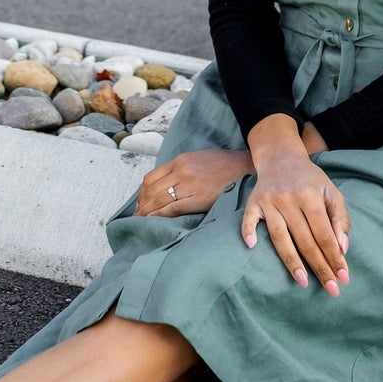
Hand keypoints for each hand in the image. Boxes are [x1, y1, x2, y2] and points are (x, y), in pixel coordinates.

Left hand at [136, 146, 250, 218]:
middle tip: (137, 217)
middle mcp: (181, 171)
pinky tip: (155, 221)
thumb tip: (165, 184)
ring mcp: (190, 185)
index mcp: (180, 161)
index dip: (141, 194)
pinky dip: (160, 215)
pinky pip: (173, 208)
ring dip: (148, 212)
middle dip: (142, 205)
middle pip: (152, 190)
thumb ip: (181, 169)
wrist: (245, 167)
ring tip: (143, 222)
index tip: (139, 204)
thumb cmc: (223, 165)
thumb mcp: (197, 159)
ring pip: (159, 200)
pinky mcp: (199, 198)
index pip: (151, 178)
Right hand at [241, 116, 350, 295]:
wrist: (281, 157)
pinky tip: (252, 247)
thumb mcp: (331, 192)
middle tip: (331, 289)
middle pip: (305, 240)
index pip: (325, 233)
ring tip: (303, 282)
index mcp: (311, 196)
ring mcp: (269, 201)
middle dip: (320, 266)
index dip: (334, 257)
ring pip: (280, 237)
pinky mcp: (253, 202)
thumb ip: (340, 218)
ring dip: (292, 261)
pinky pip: (248, 219)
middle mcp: (290, 199)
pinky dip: (248, 232)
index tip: (343, 278)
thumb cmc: (310, 180)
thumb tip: (342, 248)